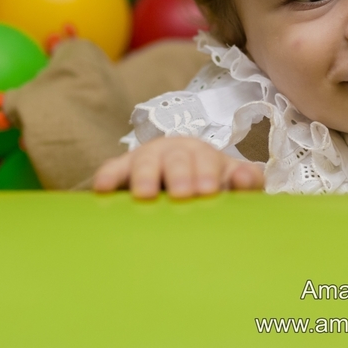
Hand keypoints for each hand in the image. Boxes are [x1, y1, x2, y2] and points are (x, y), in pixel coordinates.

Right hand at [93, 136, 264, 198]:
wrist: (179, 179)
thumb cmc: (208, 184)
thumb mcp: (230, 182)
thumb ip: (245, 181)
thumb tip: (243, 176)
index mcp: (203, 155)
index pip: (207, 161)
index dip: (208, 174)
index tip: (210, 191)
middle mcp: (175, 152)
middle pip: (177, 159)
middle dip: (180, 175)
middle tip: (183, 194)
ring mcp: (147, 159)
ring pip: (146, 162)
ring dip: (145, 176)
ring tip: (145, 195)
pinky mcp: (123, 170)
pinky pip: (113, 169)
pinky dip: (107, 176)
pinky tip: (102, 189)